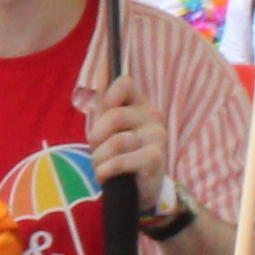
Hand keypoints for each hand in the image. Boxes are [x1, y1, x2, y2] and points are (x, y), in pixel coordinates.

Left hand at [81, 74, 171, 202]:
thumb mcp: (111, 125)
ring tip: (102, 166)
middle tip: (97, 150)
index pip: (125, 83)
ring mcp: (157, 138)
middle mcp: (153, 117)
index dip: (109, 95)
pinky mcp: (155, 159)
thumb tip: (102, 65)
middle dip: (96, 137)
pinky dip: (105, 171)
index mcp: (141, 104)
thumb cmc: (123, 153)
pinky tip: (105, 176)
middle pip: (114, 115)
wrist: (140, 189)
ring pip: (116, 141)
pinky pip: (119, 161)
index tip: (104, 111)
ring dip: (99, 159)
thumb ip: (105, 97)